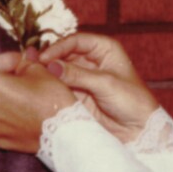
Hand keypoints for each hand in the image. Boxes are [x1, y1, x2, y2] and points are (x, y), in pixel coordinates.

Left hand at [0, 51, 74, 153]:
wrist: (64, 133)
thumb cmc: (50, 100)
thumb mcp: (37, 69)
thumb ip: (22, 62)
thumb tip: (21, 60)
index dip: (3, 60)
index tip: (18, 61)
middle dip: (3, 79)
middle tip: (23, 77)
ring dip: (4, 99)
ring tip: (24, 97)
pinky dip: (7, 117)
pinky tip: (24, 114)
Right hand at [40, 33, 159, 141]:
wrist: (138, 130)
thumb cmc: (132, 102)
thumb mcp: (105, 84)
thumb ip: (77, 74)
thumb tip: (50, 65)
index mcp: (104, 49)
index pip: (75, 41)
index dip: (58, 47)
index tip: (44, 58)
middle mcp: (92, 60)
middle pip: (64, 54)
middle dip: (50, 60)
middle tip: (34, 68)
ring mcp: (83, 78)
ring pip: (60, 70)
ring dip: (48, 74)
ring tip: (35, 79)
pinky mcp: (78, 94)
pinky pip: (60, 87)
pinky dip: (51, 87)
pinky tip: (41, 90)